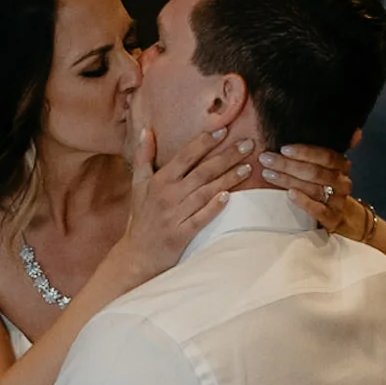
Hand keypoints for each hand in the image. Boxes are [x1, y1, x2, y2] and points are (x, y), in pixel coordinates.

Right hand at [118, 125, 252, 280]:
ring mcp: (174, 215)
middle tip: (248, 144)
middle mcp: (168, 195)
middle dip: (226, 156)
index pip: (186, 156)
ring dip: (228, 179)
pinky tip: (228, 197)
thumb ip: (143, 157)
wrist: (137, 255)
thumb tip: (145, 130)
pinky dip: (213, 208)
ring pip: (205, 192)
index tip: (224, 129)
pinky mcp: (181, 234)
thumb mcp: (138, 185)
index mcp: (159, 181)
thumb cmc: (141, 218)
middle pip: (202, 171)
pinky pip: (200, 218)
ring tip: (248, 167)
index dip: (205, 142)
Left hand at [257, 143, 351, 228]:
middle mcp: (342, 181)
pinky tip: (289, 194)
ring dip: (288, 180)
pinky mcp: (333, 218)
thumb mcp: (324, 165)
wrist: (337, 214)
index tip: (283, 149)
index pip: (326, 155)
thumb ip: (320, 149)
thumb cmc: (324, 185)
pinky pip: (319, 210)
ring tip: (268, 174)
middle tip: (266, 159)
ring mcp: (338, 200)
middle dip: (288, 165)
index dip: (305, 152)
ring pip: (314, 189)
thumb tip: (348, 129)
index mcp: (341, 165)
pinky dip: (304, 202)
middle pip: (315, 172)